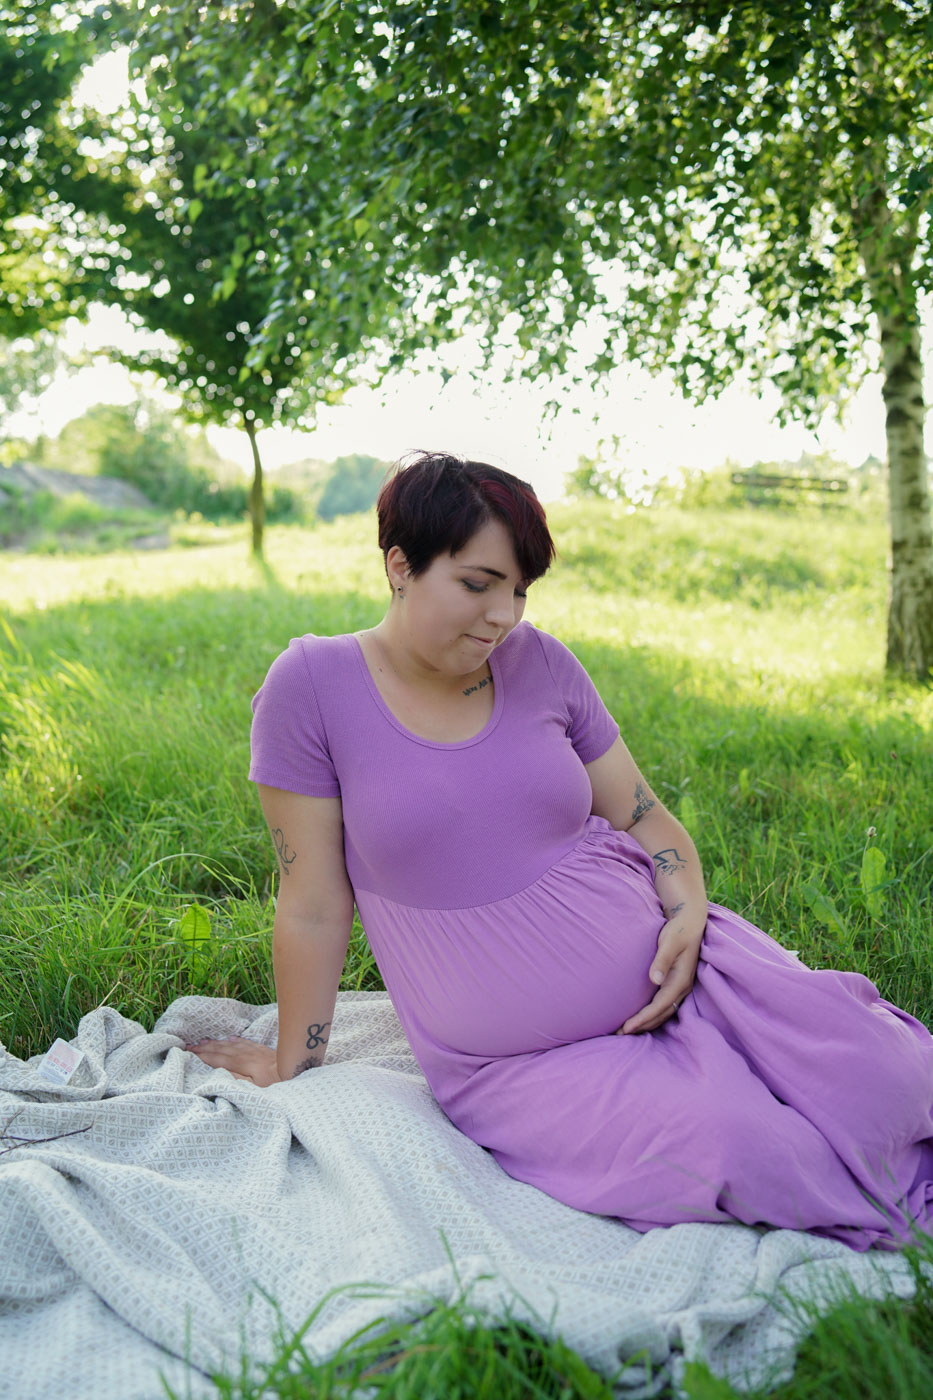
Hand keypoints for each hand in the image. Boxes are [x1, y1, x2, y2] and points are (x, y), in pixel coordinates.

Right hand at [185, 1036, 280, 1085]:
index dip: (203, 1056)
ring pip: (231, 1044)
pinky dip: (235, 1040)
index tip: (190, 1053)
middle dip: (205, 1047)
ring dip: (216, 1043)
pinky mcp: (262, 1050)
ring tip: (204, 1041)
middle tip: (190, 1045)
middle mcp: (246, 1054)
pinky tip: (230, 1039)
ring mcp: (254, 1050)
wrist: (295, 1070)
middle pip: (221, 1050)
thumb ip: (237, 1079)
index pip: (218, 1059)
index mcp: (242, 1064)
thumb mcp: (255, 1087)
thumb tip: (219, 1071)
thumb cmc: (275, 1083)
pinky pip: (245, 1042)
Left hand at [616, 913, 704, 1034]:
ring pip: (663, 1012)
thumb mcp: (670, 941)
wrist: (690, 922)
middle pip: (661, 1014)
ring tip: (626, 1030)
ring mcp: (680, 987)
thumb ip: (662, 959)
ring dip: (646, 1023)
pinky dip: (651, 1014)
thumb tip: (655, 980)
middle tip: (620, 1034)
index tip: (627, 1028)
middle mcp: (682, 988)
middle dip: (642, 1026)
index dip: (643, 1019)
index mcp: (681, 980)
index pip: (660, 1006)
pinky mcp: (675, 984)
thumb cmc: (679, 930)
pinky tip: (639, 1016)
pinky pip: (663, 1005)